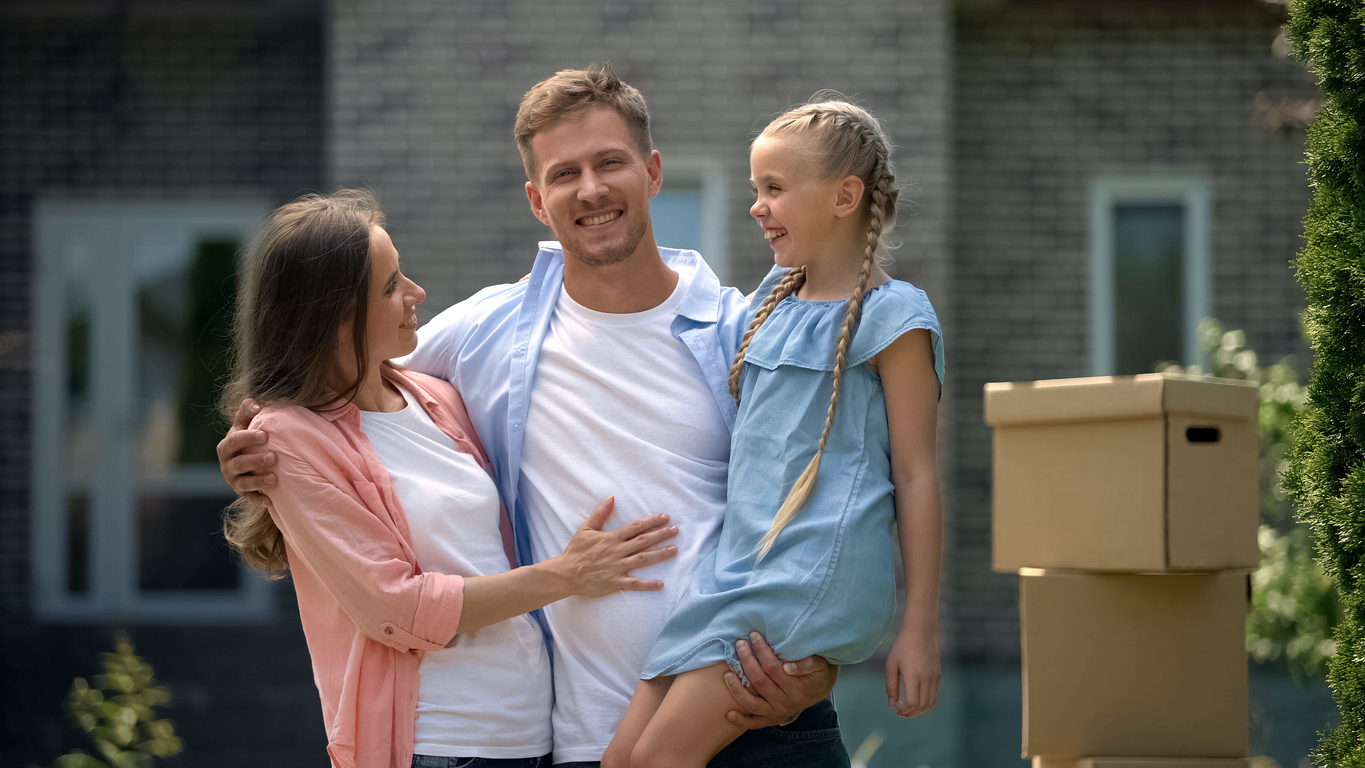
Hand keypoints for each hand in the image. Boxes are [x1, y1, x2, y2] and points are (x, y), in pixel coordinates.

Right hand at [216, 398, 276, 505]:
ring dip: (258, 481)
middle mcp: (227, 464)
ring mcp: (234, 480)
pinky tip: (270, 500)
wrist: (247, 459)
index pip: (234, 441)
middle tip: (274, 457)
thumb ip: (248, 411)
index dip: (248, 438)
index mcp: (227, 446)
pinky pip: (249, 498)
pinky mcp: (242, 493)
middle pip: (239, 463)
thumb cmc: (250, 437)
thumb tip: (256, 404)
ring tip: (274, 478)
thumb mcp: (246, 423)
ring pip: (244, 482)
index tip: (265, 435)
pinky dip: (259, 499)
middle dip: (255, 460)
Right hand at [554, 497, 678, 596]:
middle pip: (644, 541)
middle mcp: (617, 551)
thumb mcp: (586, 529)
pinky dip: (648, 584)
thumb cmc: (575, 551)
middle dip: (661, 534)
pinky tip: (661, 584)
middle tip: (676, 530)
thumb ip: (600, 514)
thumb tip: (611, 498)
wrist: (565, 574)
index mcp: (611, 538)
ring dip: (660, 554)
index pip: (636, 527)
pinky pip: (634, 583)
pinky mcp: (615, 582)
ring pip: (643, 559)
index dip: (652, 521)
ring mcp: (617, 567)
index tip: (665, 517)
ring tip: (675, 550)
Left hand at [722, 632, 836, 728]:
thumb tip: (788, 666)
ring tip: (727, 673)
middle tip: (740, 644)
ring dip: (736, 688)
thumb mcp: (817, 663)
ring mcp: (776, 713)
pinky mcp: (771, 719)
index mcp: (795, 689)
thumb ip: (806, 664)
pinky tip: (729, 713)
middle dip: (746, 660)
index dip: (761, 650)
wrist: (820, 688)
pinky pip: (754, 723)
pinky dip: (741, 720)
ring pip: (751, 703)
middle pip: (758, 681)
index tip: (754, 636)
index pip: (771, 668)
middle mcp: (784, 703)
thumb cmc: (817, 672)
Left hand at [885, 629, 939, 716]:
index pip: (912, 703)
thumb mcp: (891, 665)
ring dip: (919, 710)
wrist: (921, 631)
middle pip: (922, 706)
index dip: (904, 710)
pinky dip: (926, 702)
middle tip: (900, 712)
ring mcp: (935, 677)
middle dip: (911, 713)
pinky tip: (916, 698)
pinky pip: (934, 695)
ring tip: (908, 708)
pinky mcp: (938, 675)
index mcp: (913, 676)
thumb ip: (891, 686)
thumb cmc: (902, 646)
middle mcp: (927, 678)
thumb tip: (892, 704)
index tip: (896, 708)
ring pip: (930, 703)